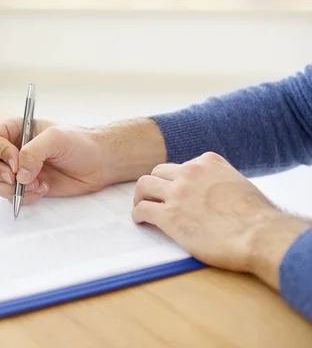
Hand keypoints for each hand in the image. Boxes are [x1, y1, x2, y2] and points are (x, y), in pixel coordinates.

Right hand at [0, 117, 165, 203]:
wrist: (98, 163)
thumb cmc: (78, 143)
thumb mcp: (56, 138)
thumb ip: (34, 152)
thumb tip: (18, 175)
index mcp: (12, 131)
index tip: (17, 160)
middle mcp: (9, 151)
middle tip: (15, 177)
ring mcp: (15, 172)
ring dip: (11, 188)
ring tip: (37, 184)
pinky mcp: (24, 189)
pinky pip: (9, 197)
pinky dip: (23, 197)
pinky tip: (44, 190)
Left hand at [132, 151, 309, 287]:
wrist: (259, 235)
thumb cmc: (257, 217)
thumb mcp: (238, 184)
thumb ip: (219, 181)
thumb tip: (210, 193)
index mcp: (208, 162)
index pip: (182, 165)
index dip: (177, 180)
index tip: (177, 191)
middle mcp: (189, 172)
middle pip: (158, 172)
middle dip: (155, 185)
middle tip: (154, 198)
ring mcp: (177, 193)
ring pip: (143, 185)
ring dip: (141, 196)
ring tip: (142, 206)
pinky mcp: (168, 216)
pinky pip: (142, 209)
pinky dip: (138, 215)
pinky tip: (142, 221)